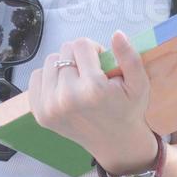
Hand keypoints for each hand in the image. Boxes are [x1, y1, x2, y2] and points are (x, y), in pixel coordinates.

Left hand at [26, 30, 152, 165]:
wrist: (114, 142)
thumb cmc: (127, 110)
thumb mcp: (139, 83)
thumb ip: (130, 57)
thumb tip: (117, 34)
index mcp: (92, 89)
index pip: (82, 44)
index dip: (95, 50)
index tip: (101, 65)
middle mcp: (67, 98)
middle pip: (65, 50)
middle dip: (79, 57)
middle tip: (91, 75)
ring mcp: (50, 108)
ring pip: (50, 61)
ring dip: (64, 66)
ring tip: (78, 82)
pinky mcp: (40, 113)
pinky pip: (36, 77)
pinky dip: (49, 78)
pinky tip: (64, 89)